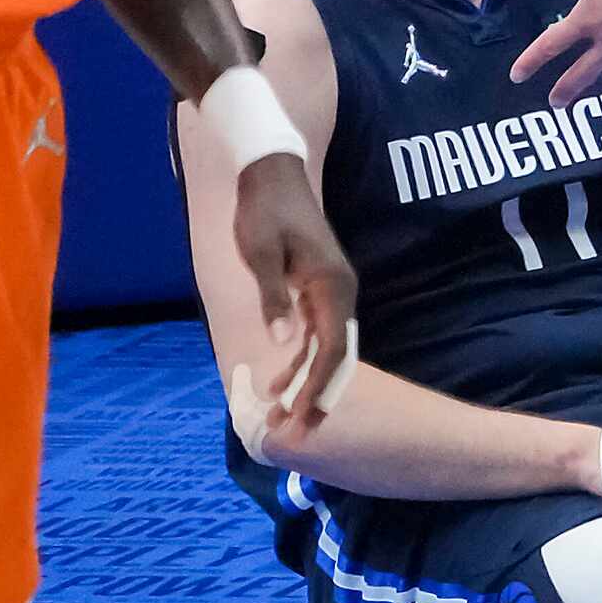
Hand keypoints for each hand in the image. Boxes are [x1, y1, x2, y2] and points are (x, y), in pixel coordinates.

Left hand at [233, 153, 359, 451]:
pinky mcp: (318, 288)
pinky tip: (282, 378)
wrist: (271, 173)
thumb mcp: (262, 254)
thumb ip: (274, 299)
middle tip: (296, 429)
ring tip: (284, 412)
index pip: (332, 346)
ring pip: (327, 345)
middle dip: (316, 392)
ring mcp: (331, 290)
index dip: (317, 384)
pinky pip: (318, 332)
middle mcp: (340, 291)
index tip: (303, 415)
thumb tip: (283, 342)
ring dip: (307, 379)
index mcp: (331, 285)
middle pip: (336, 352)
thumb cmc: (264, 211)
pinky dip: (302, 358)